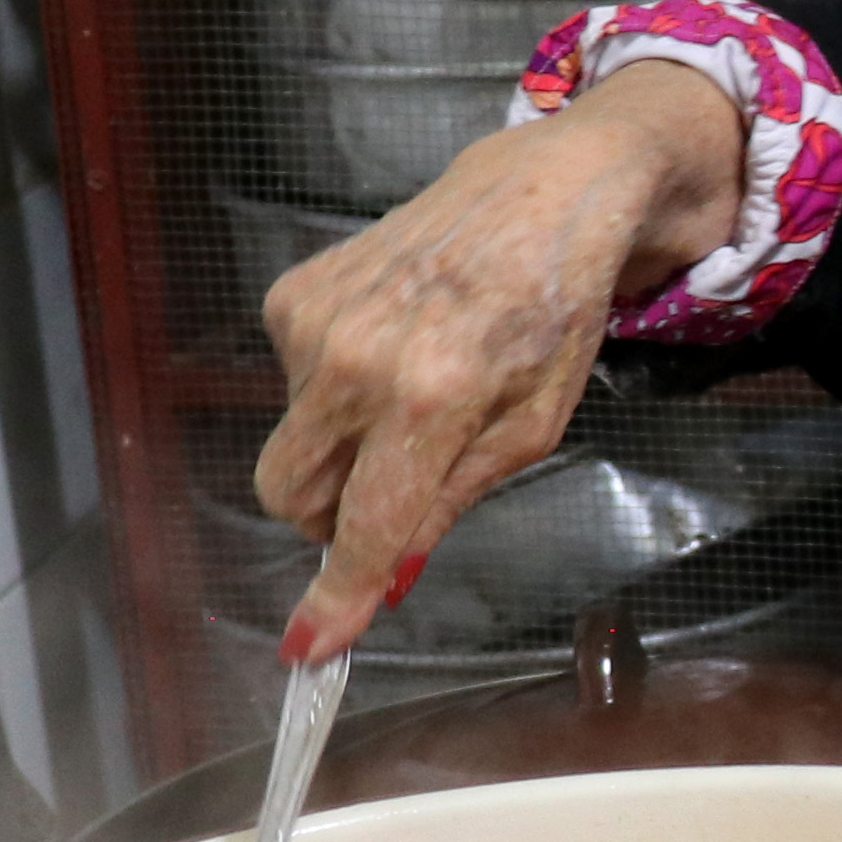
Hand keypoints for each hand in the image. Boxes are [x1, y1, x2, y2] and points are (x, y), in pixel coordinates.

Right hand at [249, 65, 742, 656]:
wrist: (538, 192)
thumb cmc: (552, 314)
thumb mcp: (532, 425)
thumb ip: (451, 499)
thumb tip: (383, 574)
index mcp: (433, 397)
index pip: (365, 523)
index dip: (335, 595)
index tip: (307, 649)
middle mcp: (358, 358)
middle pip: (289, 493)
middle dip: (327, 519)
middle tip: (387, 492)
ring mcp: (315, 320)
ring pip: (293, 441)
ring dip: (341, 442)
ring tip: (413, 384)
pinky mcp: (292, 292)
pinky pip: (290, 384)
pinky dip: (333, 387)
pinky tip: (390, 342)